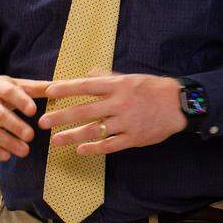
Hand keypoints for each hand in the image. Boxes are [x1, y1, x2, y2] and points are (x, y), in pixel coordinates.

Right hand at [0, 76, 49, 161]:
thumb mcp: (13, 84)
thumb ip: (37, 88)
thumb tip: (62, 86)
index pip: (9, 92)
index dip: (21, 101)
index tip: (33, 111)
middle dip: (15, 126)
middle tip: (31, 136)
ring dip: (7, 142)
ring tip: (24, 151)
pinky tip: (6, 156)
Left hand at [38, 73, 187, 154]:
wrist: (179, 104)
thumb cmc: (153, 88)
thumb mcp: (131, 77)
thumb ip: (109, 76)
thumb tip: (89, 73)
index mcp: (118, 85)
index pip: (87, 86)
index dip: (67, 88)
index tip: (49, 91)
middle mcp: (120, 103)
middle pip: (85, 110)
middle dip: (61, 116)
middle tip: (43, 122)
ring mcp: (126, 121)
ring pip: (94, 130)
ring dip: (72, 136)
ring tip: (56, 140)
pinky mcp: (133, 137)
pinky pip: (110, 145)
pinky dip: (94, 148)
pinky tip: (80, 150)